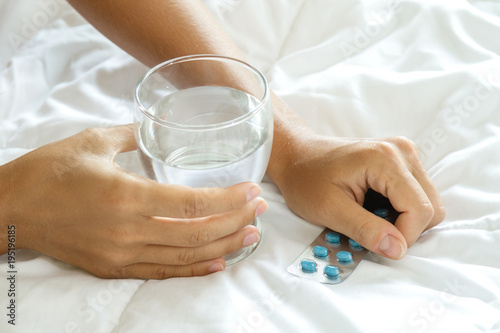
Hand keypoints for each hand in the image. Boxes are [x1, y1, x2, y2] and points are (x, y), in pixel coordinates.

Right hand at [0, 125, 266, 278]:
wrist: (9, 211)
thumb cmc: (48, 172)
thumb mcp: (92, 142)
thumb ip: (133, 136)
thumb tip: (156, 129)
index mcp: (125, 195)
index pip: (192, 204)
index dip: (228, 200)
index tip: (252, 193)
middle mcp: (128, 231)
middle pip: (196, 233)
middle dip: (235, 222)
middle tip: (260, 212)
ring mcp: (121, 255)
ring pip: (184, 257)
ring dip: (223, 247)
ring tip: (251, 237)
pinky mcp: (113, 268)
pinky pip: (162, 272)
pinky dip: (193, 269)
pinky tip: (218, 263)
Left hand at [275, 135, 445, 259]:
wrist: (296, 156)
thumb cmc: (306, 179)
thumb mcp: (329, 209)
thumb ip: (365, 230)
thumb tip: (398, 250)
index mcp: (385, 159)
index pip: (420, 210)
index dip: (404, 236)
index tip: (378, 245)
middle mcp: (401, 151)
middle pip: (431, 207)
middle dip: (406, 229)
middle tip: (371, 231)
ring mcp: (404, 153)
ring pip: (427, 202)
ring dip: (403, 220)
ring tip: (369, 216)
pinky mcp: (402, 160)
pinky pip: (417, 194)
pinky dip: (400, 209)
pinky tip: (373, 206)